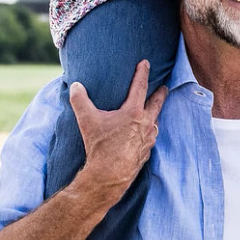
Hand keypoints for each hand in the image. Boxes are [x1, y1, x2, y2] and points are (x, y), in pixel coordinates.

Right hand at [68, 61, 167, 199]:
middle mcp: (146, 123)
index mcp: (134, 112)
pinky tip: (145, 134)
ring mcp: (148, 139)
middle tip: (164, 87)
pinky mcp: (146, 152)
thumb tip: (75, 85)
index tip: (146, 63)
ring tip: (153, 111)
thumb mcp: (86, 120)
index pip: (140, 86)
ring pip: (155, 122)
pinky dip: (149, 132)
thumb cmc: (100, 146)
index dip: (143, 73)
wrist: (109, 176)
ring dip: (155, 114)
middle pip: (157, 103)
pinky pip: (151, 138)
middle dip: (161, 93)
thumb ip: (80, 100)